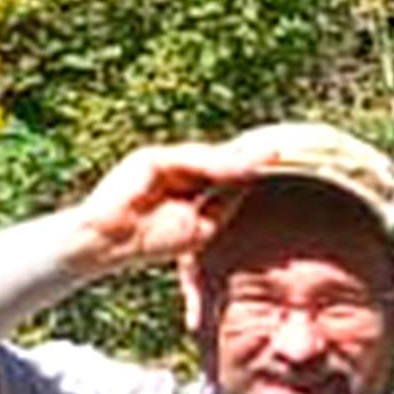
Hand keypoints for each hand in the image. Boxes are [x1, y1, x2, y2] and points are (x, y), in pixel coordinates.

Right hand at [65, 136, 265, 279]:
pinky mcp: (149, 159)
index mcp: (186, 186)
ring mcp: (162, 162)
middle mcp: (175, 170)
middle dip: (250, 157)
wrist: (110, 243)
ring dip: (237, 160)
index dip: (249, 168)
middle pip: (218, 159)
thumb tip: (250, 181)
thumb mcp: (200, 227)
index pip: (222, 173)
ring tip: (267, 159)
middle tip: (283, 150)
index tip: (280, 163)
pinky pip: (187, 159)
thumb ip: (222, 204)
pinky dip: (213, 164)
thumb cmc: (149, 241)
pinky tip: (236, 167)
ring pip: (206, 158)